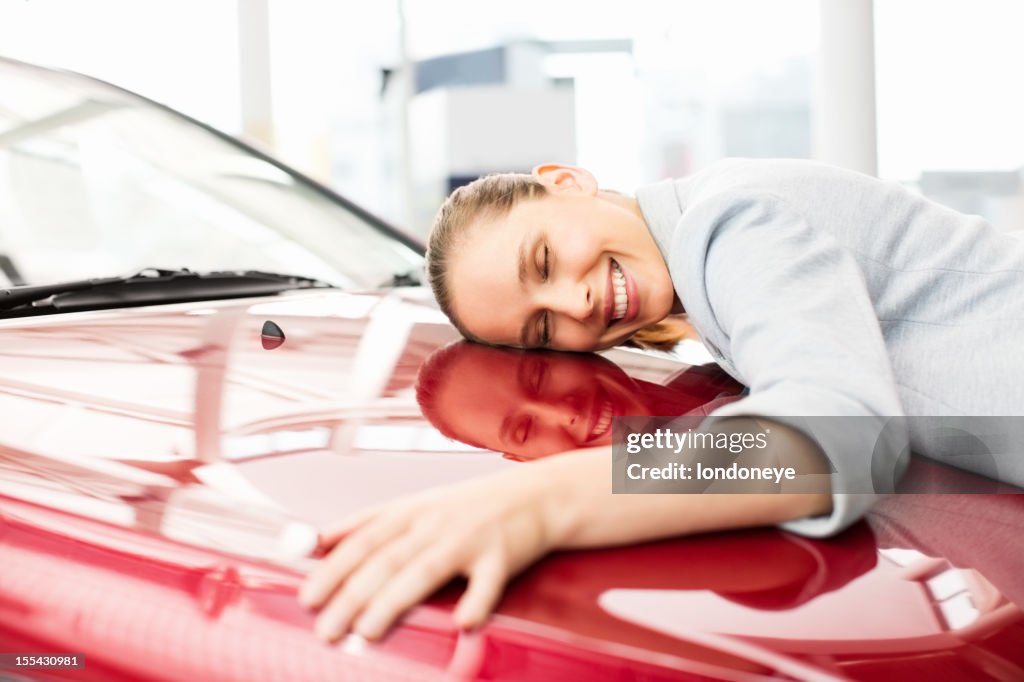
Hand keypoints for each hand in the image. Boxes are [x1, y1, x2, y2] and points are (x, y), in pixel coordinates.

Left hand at [297, 465, 561, 641]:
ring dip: (394, 600)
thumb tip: (320, 540)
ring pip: (425, 570)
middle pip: (387, 559)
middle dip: (352, 595)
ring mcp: (468, 538)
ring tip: (368, 629)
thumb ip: (369, 523)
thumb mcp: (416, 505)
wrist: (534, 495)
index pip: (363, 540)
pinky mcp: (502, 556)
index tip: (308, 597)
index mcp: (410, 511)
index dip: (333, 569)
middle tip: (328, 628)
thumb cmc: (470, 507)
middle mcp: (435, 523)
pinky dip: (476, 600)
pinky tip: (463, 622)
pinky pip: (487, 582)